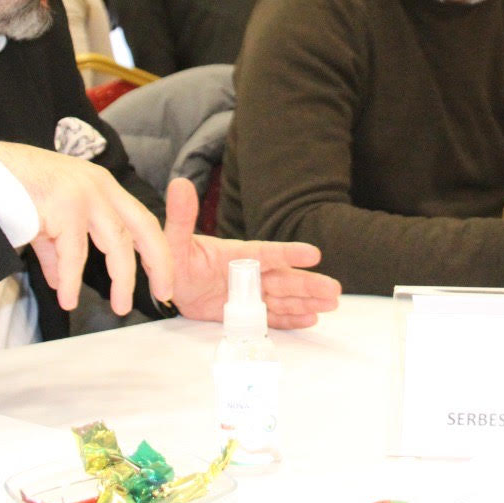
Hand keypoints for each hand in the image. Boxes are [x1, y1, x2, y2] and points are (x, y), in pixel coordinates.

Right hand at [0, 141, 171, 315]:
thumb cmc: (13, 189)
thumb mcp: (46, 219)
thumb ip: (57, 249)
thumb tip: (60, 282)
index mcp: (102, 187)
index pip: (141, 219)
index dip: (154, 250)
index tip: (162, 278)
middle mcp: (100, 187)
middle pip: (144, 227)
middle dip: (159, 262)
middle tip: (165, 293)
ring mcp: (84, 195)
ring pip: (117, 243)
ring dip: (123, 279)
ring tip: (120, 308)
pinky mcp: (63, 206)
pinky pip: (74, 253)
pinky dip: (71, 280)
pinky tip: (67, 299)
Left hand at [163, 178, 341, 329]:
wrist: (168, 284)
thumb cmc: (174, 259)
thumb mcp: (174, 240)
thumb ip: (181, 217)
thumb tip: (179, 183)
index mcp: (238, 255)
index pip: (268, 254)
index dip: (289, 254)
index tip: (314, 254)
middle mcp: (250, 274)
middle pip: (284, 279)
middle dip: (309, 285)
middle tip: (334, 291)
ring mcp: (249, 294)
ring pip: (283, 299)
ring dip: (307, 302)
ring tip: (332, 305)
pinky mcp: (245, 314)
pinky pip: (270, 318)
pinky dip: (290, 319)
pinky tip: (310, 318)